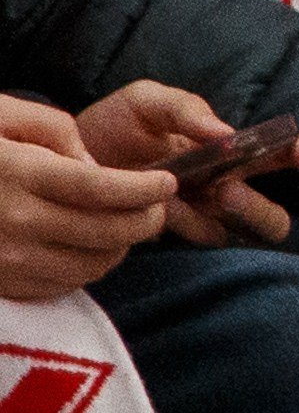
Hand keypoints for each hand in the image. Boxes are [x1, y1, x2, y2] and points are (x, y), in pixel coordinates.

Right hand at [0, 100, 176, 303]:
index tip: (168, 181)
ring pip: (90, 265)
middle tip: (158, 205)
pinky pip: (62, 284)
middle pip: (104, 232)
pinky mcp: (0, 283)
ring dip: (121, 247)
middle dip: (145, 220)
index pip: (100, 189)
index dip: (144, 188)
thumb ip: (53, 128)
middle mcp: (14, 222)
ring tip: (127, 225)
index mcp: (18, 174)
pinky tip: (90, 245)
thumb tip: (92, 164)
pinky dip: (88, 267)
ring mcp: (5, 260)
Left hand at [75, 87, 298, 252]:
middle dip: (259, 205)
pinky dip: (190, 227)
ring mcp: (199, 214)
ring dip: (232, 218)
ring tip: (207, 199)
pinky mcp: (172, 234)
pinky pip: (200, 240)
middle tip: (229, 189)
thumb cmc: (113, 124)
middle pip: (271, 213)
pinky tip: (165, 211)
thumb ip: (186, 109)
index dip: (297, 150)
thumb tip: (227, 134)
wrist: (64, 160)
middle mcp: (221, 185)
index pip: (277, 152)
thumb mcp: (148, 101)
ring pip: (242, 233)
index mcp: (226, 147)